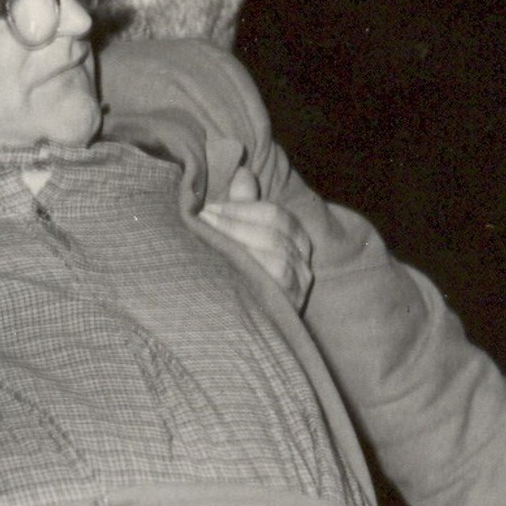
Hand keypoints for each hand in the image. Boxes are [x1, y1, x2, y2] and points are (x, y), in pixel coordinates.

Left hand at [200, 168, 312, 307]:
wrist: (237, 333)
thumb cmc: (236, 278)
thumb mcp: (239, 238)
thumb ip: (242, 207)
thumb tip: (240, 172)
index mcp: (295, 241)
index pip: (277, 215)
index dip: (242, 207)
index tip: (207, 207)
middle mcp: (303, 264)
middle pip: (277, 232)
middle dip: (235, 222)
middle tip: (202, 220)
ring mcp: (300, 288)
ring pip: (277, 256)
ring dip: (239, 242)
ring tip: (208, 238)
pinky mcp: (292, 308)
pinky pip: (277, 282)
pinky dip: (253, 268)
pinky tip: (226, 265)